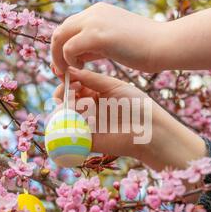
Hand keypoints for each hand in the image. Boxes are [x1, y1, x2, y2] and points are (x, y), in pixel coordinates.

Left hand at [51, 2, 165, 73]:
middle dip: (55, 53)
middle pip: (60, 30)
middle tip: (61, 72)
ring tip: (68, 74)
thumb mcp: (114, 43)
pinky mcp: (96, 35)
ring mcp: (93, 21)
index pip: (69, 26)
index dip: (62, 46)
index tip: (66, 65)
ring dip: (59, 58)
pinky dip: (69, 61)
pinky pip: (68, 48)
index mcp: (98, 12)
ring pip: (59, 37)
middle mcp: (93, 12)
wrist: (165, 44)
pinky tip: (82, 69)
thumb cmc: (145, 48)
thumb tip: (77, 56)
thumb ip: (94, 46)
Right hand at [52, 67, 206, 170]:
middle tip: (66, 94)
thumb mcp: (113, 86)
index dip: (67, 81)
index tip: (64, 76)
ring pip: (65, 115)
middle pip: (66, 100)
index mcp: (96, 93)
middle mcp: (89, 108)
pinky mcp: (86, 140)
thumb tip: (69, 71)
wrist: (147, 130)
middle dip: (63, 95)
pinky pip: (69, 133)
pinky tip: (73, 119)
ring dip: (64, 109)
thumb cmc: (135, 105)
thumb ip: (90, 78)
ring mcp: (87, 124)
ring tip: (71, 107)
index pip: (74, 85)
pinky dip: (65, 125)